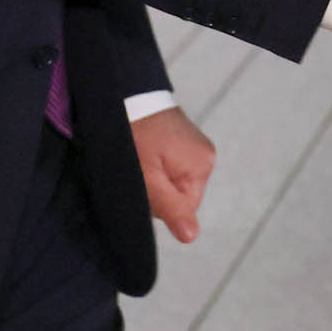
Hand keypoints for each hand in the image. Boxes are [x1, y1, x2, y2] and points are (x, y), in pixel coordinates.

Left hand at [133, 106, 216, 243]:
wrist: (125, 93)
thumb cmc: (134, 135)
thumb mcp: (147, 177)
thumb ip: (170, 207)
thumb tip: (192, 237)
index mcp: (202, 165)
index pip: (182, 209)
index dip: (157, 202)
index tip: (142, 182)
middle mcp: (206, 155)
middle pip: (179, 196)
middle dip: (156, 190)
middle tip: (139, 168)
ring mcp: (196, 146)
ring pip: (173, 183)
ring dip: (154, 177)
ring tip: (140, 157)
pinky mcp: (184, 140)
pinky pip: (171, 167)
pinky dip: (155, 165)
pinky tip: (145, 152)